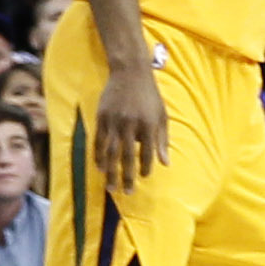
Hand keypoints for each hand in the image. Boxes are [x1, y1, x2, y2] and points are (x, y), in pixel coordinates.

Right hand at [93, 61, 169, 189]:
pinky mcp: (102, 118)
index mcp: (149, 124)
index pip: (147, 152)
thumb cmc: (150, 96)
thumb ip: (162, 140)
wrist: (130, 73)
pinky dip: (99, 157)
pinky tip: (100, 168)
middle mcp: (131, 125)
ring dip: (110, 172)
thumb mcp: (162, 115)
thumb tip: (165, 163)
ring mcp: (114, 122)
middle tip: (126, 192)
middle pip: (127, 157)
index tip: (143, 178)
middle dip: (126, 177)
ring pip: (110, 153)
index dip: (145, 167)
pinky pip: (98, 142)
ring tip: (111, 188)